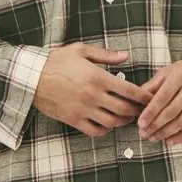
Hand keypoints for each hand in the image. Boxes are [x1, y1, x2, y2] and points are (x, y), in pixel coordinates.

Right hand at [33, 43, 147, 137]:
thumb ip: (106, 55)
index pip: (129, 90)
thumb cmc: (56, 61)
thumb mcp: (81, 50)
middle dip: (136, 111)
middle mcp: (93, 95)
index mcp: (98, 77)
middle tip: (140, 110)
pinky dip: (105, 130)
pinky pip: (95, 131)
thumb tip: (126, 56)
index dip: (143, 96)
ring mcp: (83, 110)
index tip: (150, 99)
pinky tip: (107, 124)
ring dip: (122, 121)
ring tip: (125, 117)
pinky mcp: (74, 120)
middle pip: (124, 109)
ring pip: (112, 122)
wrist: (31, 77)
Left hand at [135, 57, 181, 143]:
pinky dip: (181, 137)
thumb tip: (136, 102)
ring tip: (153, 138)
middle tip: (144, 134)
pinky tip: (169, 141)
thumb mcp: (167, 72)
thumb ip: (151, 87)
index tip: (141, 124)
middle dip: (155, 126)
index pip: (162, 98)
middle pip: (171, 112)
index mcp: (180, 75)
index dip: (150, 112)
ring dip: (166, 133)